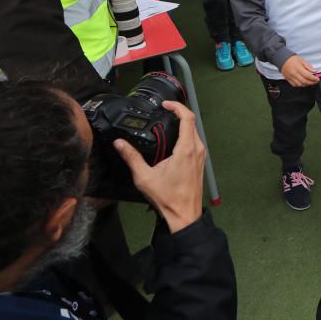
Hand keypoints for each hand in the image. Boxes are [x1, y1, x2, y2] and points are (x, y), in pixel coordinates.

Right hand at [113, 101, 203, 233]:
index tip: (165, 104)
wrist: (184, 215)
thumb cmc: (167, 198)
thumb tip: (119, 143)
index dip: (177, 106)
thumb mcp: (144, 177)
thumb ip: (131, 157)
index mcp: (186, 149)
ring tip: (166, 123)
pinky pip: (195, 142)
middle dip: (178, 114)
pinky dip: (185, 135)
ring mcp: (200, 156)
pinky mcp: (200, 162)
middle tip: (163, 111)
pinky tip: (172, 140)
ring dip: (182, 125)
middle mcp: (197, 149)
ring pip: (194, 132)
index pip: (188, 118)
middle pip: (192, 123)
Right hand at [281, 55, 318, 86]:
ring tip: (310, 82)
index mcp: (298, 68)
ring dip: (306, 84)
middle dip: (311, 82)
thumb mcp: (302, 60)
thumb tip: (315, 71)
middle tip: (315, 81)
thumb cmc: (292, 59)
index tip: (317, 79)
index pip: (308, 76)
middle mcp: (294, 74)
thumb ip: (309, 67)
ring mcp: (291, 77)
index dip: (314, 78)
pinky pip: (295, 85)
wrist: (282, 59)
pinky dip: (300, 85)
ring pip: (300, 84)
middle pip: (304, 81)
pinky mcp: (288, 79)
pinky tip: (303, 83)